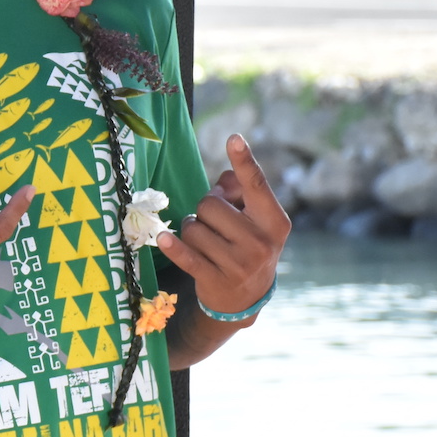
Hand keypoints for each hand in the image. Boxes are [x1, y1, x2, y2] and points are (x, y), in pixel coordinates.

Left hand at [156, 134, 290, 318]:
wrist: (246, 298)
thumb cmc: (246, 245)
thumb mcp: (253, 220)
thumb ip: (239, 192)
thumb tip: (224, 178)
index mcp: (274, 222)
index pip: (256, 185)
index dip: (244, 161)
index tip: (233, 138)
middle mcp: (261, 242)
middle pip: (210, 205)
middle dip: (204, 209)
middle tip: (213, 223)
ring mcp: (239, 264)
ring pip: (193, 228)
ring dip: (191, 230)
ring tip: (205, 241)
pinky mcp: (216, 279)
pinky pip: (185, 254)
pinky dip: (172, 245)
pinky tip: (162, 238)